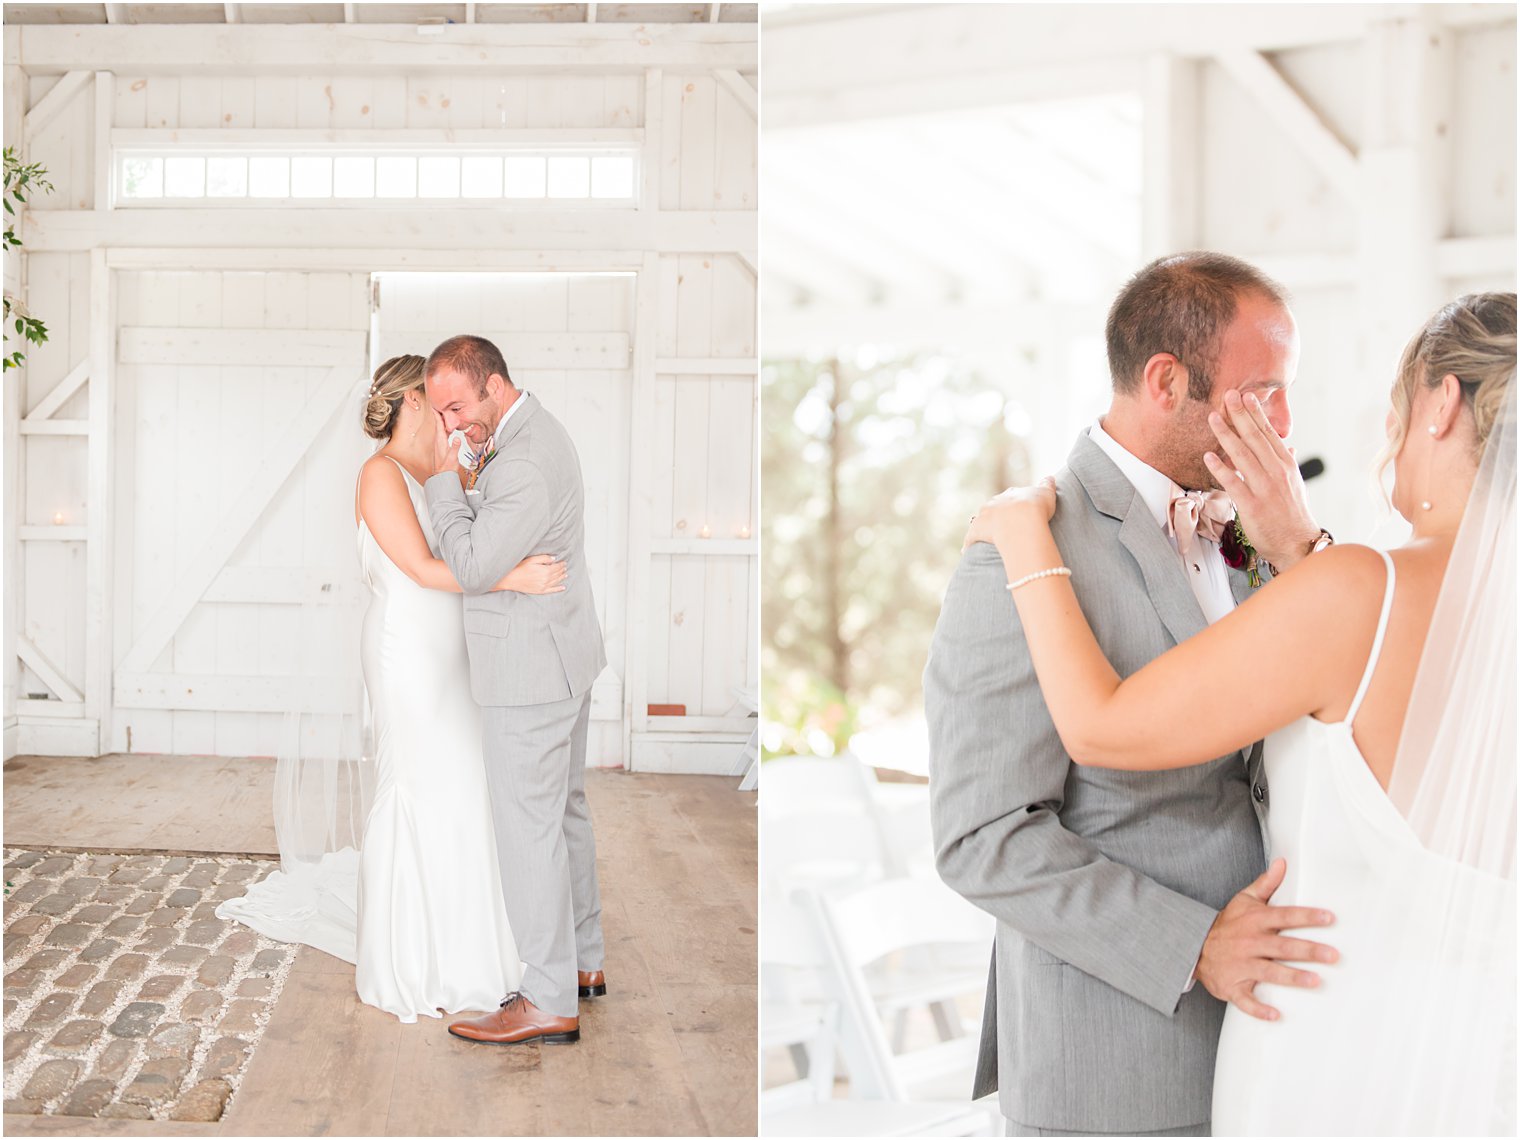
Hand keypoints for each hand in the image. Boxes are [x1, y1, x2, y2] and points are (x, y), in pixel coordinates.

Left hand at [432, 411, 464, 479]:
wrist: (443, 475)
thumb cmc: (447, 468)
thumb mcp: (452, 458)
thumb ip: (455, 448)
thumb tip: (457, 438)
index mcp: (441, 441)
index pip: (438, 424)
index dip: (437, 414)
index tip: (435, 405)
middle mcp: (439, 440)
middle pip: (439, 424)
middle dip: (440, 414)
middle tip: (441, 404)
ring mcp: (440, 443)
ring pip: (441, 428)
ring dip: (443, 420)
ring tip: (445, 412)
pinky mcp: (442, 445)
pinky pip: (444, 433)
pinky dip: (446, 427)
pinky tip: (449, 426)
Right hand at [495, 554, 566, 594]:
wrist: (511, 579)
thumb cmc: (520, 568)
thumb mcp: (532, 560)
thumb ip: (544, 558)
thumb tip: (554, 558)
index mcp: (545, 570)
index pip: (557, 567)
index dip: (561, 564)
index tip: (564, 562)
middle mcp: (546, 579)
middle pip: (557, 574)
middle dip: (562, 570)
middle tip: (565, 567)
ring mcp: (543, 586)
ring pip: (556, 581)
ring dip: (562, 577)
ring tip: (565, 574)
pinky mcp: (540, 591)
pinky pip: (552, 590)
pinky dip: (558, 589)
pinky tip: (563, 587)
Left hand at [963, 477, 1057, 551]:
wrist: (1023, 521)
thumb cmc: (1037, 507)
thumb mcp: (1047, 493)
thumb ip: (1047, 485)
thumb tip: (1050, 477)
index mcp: (1010, 494)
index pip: (1010, 497)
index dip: (1014, 504)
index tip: (1018, 510)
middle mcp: (995, 502)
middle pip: (993, 507)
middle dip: (996, 514)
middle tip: (1002, 525)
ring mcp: (984, 516)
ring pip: (979, 520)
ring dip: (981, 526)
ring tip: (985, 536)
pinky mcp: (977, 530)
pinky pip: (970, 538)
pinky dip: (968, 544)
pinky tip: (966, 551)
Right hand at [1195, 858, 1337, 1021]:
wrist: (1194, 948)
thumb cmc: (1228, 925)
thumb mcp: (1244, 900)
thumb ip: (1266, 884)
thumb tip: (1283, 863)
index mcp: (1255, 921)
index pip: (1284, 916)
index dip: (1306, 917)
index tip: (1328, 918)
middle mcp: (1249, 943)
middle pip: (1282, 946)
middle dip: (1307, 950)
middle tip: (1332, 955)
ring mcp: (1240, 966)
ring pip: (1268, 972)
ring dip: (1291, 977)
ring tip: (1315, 981)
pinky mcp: (1232, 987)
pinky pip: (1246, 1000)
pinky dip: (1259, 1009)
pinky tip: (1275, 1015)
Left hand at [1204, 390, 1318, 571]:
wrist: (1299, 544)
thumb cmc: (1294, 515)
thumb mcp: (1295, 484)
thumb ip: (1287, 463)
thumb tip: (1287, 446)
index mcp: (1286, 465)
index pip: (1269, 434)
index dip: (1257, 414)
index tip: (1247, 396)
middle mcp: (1276, 472)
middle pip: (1255, 438)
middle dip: (1241, 415)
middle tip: (1228, 395)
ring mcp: (1264, 488)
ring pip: (1243, 455)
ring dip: (1226, 435)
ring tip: (1214, 418)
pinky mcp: (1252, 505)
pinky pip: (1234, 483)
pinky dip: (1221, 469)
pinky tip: (1208, 456)